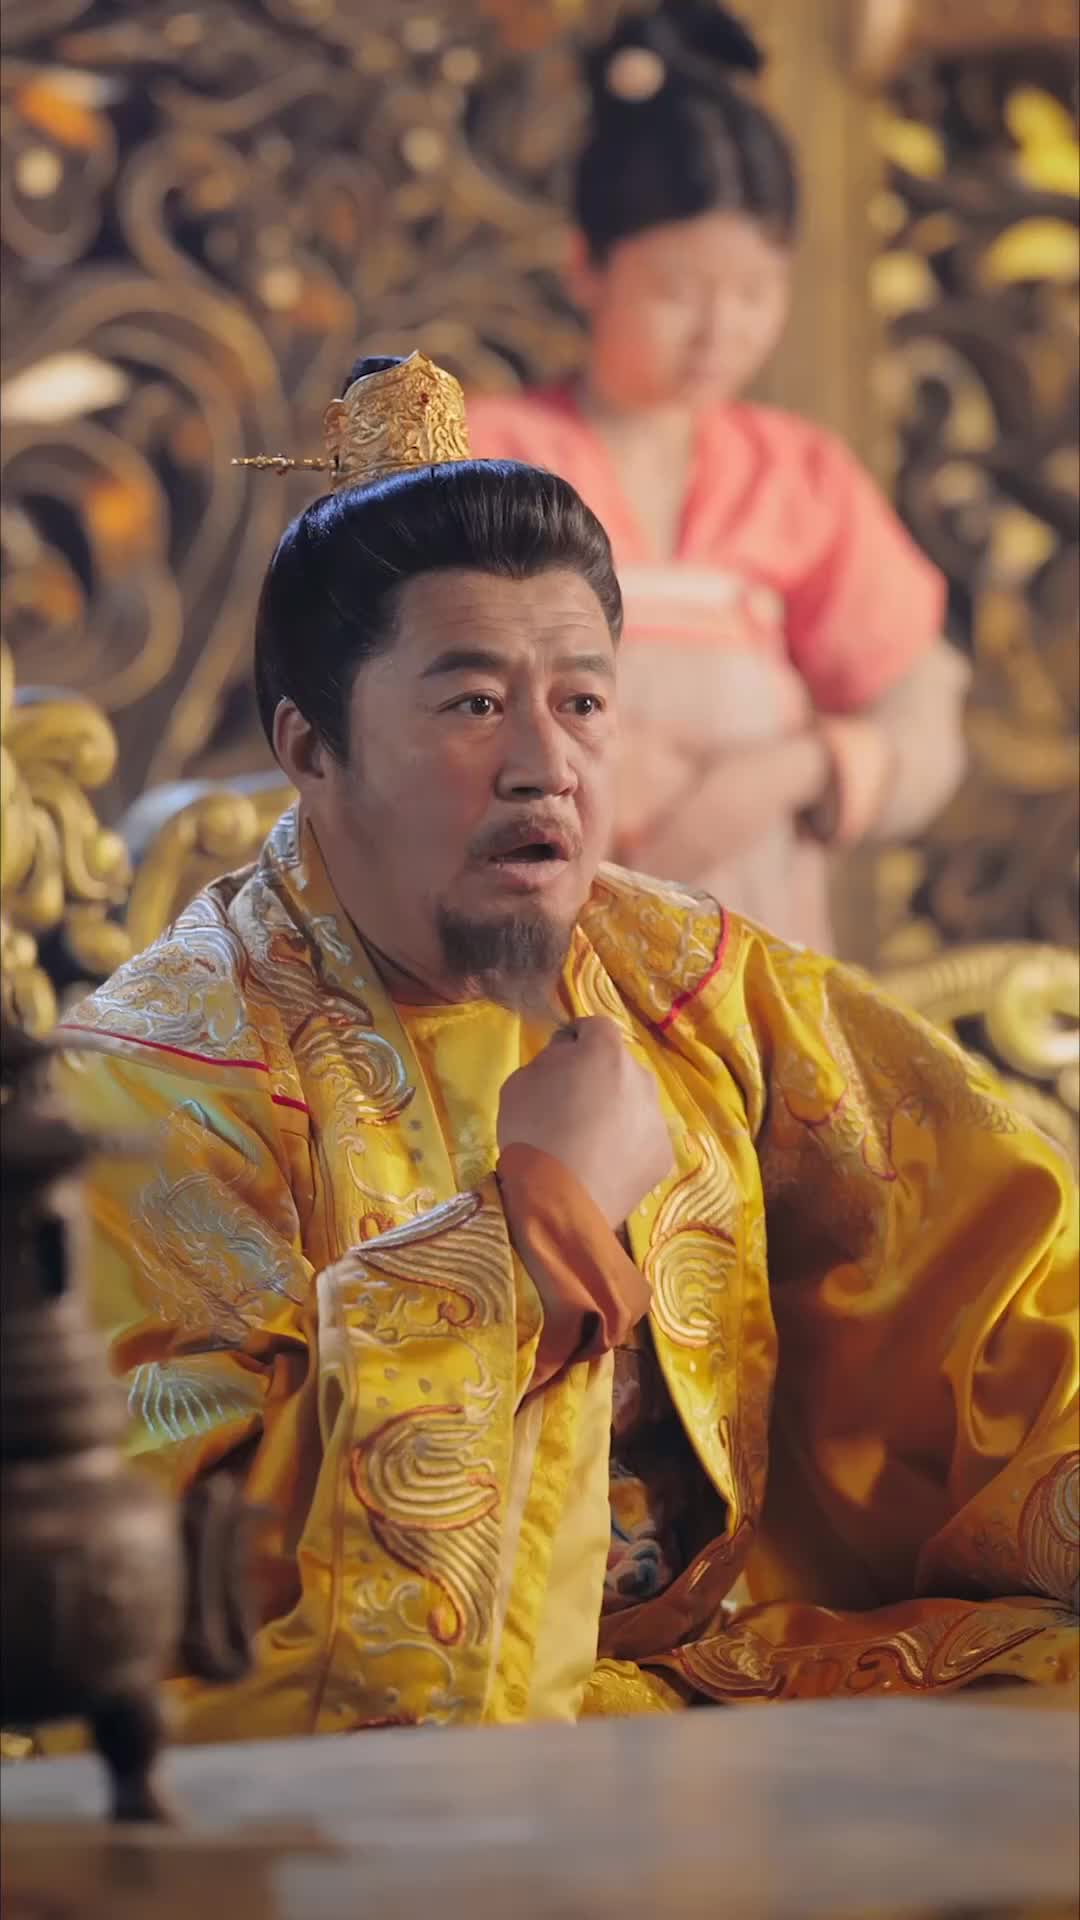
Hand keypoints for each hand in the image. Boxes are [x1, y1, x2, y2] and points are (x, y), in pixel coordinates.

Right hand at [497, 1017, 674, 1228]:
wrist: (559, 1201)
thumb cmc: (532, 1133)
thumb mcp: (519, 1082)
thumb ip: (550, 1059)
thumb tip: (568, 1055)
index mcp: (605, 1051)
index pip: (595, 1026)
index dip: (577, 1039)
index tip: (561, 1059)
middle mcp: (641, 1076)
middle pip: (620, 1067)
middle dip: (600, 1078)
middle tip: (573, 1106)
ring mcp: (657, 1117)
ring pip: (635, 1103)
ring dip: (617, 1112)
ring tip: (590, 1142)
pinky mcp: (663, 1154)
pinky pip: (642, 1139)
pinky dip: (627, 1147)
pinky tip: (604, 1166)